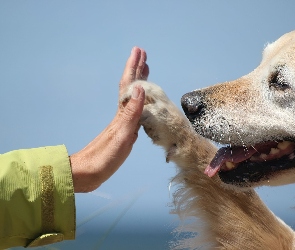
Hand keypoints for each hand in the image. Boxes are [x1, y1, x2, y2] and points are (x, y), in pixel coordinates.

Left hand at [70, 47, 148, 191]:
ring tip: (144, 73)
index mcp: (122, 114)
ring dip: (138, 83)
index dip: (134, 68)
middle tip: (143, 55)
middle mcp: (121, 115)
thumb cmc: (104, 158)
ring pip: (132, 98)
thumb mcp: (121, 135)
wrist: (87, 174)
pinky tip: (141, 103)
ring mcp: (121, 123)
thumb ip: (131, 113)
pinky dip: (139, 102)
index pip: (129, 85)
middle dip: (136, 70)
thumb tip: (141, 88)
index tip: (139, 51)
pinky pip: (134, 110)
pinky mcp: (122, 132)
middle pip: (130, 88)